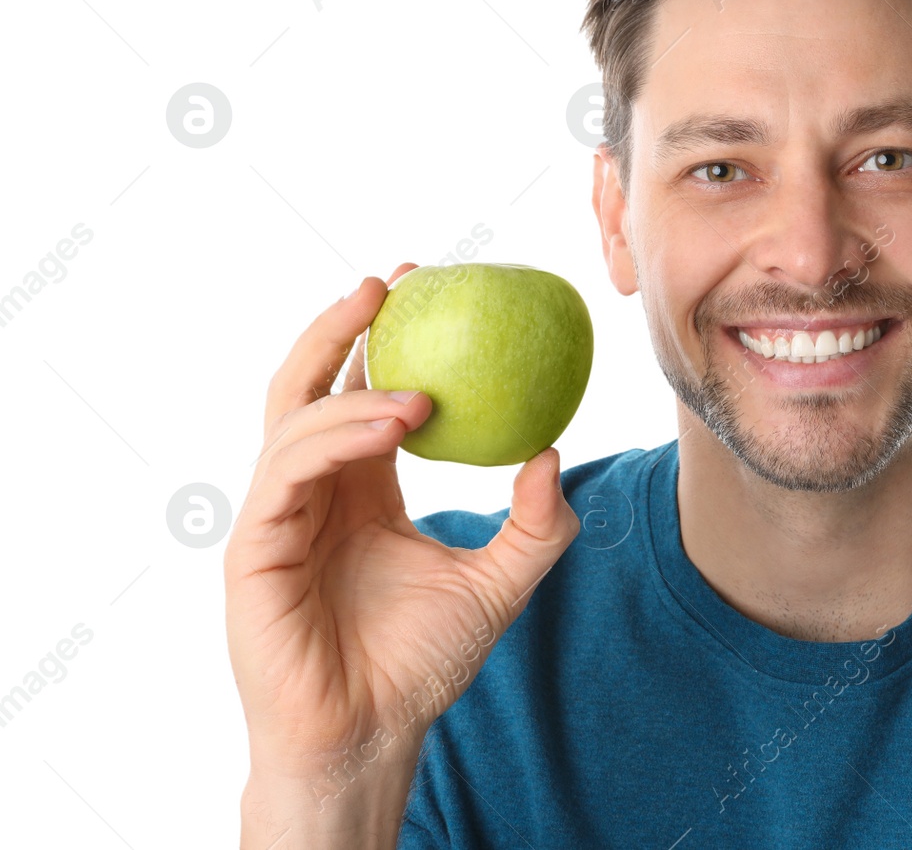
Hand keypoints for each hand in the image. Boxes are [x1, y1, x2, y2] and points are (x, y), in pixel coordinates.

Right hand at [225, 263, 580, 819]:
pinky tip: (394, 425)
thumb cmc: (424, 663)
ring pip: (294, 420)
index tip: (425, 285)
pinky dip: (336, 438)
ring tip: (421, 390)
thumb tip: (555, 451)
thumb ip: (536, 523)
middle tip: (392, 281)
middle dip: (341, 326)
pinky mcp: (254, 549)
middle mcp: (312, 492)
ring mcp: (277, 517)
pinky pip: (287, 474)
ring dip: (352, 389)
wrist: (376, 732)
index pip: (359, 394)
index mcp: (359, 489)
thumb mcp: (501, 582)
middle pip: (309, 385)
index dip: (382, 338)